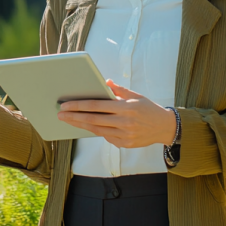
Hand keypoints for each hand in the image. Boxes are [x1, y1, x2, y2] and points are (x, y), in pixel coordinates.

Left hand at [56, 80, 176, 148]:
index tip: (66, 105)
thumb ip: (119, 89)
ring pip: (96, 130)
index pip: (97, 106)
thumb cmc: (148, 108)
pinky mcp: (125, 144)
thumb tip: (104, 81)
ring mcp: (124, 135)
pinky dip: (95, 131)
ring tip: (68, 121)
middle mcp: (124, 122)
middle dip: (74, 117)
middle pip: (93, 119)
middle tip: (60, 114)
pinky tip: (85, 126)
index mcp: (126, 107)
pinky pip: (106, 137)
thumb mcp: (136, 95)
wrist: (165, 127)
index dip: (79, 105)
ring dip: (80, 125)